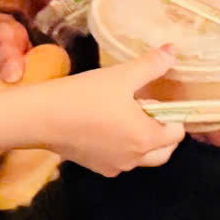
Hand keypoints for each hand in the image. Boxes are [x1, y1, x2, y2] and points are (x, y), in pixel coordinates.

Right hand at [38, 49, 184, 174]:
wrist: (42, 118)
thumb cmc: (85, 96)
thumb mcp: (121, 76)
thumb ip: (151, 65)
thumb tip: (173, 51)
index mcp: (146, 138)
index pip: (177, 133)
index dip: (171, 114)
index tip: (152, 98)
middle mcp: (135, 159)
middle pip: (164, 151)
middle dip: (161, 132)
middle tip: (143, 108)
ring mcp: (115, 166)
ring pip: (141, 157)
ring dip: (141, 140)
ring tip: (121, 115)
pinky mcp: (96, 168)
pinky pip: (119, 160)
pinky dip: (120, 147)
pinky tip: (102, 126)